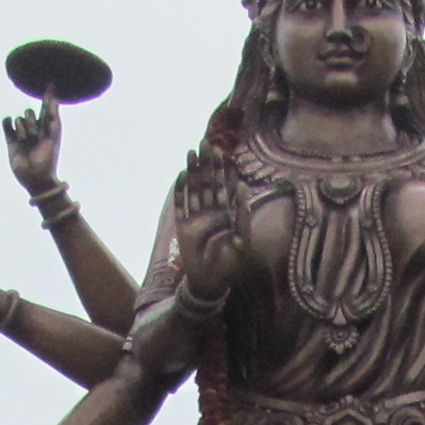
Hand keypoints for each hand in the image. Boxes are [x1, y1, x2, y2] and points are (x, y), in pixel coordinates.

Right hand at [5, 99, 63, 194]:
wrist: (36, 177)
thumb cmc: (48, 159)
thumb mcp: (53, 136)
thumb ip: (52, 116)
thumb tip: (54, 98)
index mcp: (47, 126)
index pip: (46, 106)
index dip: (48, 94)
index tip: (51, 82)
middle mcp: (34, 127)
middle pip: (28, 111)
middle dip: (31, 123)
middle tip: (35, 137)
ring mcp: (22, 133)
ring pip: (18, 118)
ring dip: (22, 130)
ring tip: (26, 143)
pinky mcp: (11, 139)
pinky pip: (7, 122)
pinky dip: (8, 124)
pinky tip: (14, 133)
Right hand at [171, 148, 248, 306]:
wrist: (211, 282)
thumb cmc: (231, 264)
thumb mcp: (243, 240)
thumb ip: (243, 215)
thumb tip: (243, 187)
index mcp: (226, 213)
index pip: (222, 186)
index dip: (221, 169)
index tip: (220, 151)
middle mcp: (210, 212)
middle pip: (207, 182)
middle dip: (206, 164)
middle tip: (204, 143)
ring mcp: (195, 217)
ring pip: (193, 188)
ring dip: (192, 171)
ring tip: (191, 152)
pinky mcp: (183, 226)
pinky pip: (181, 204)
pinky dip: (180, 190)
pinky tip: (182, 175)